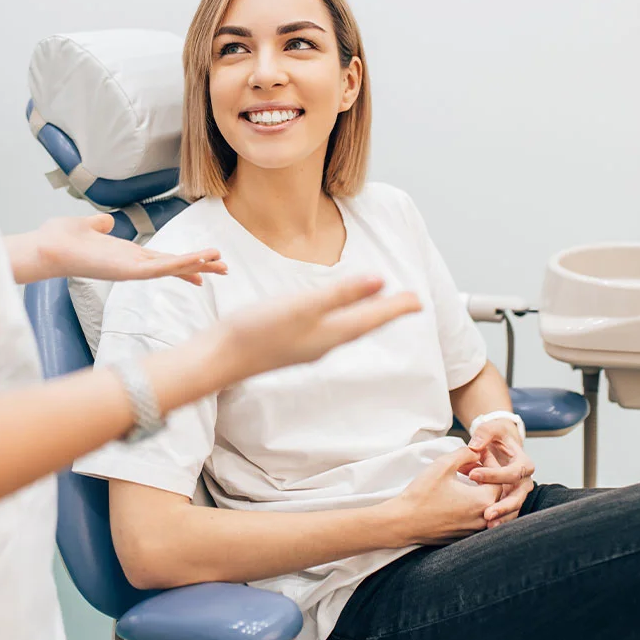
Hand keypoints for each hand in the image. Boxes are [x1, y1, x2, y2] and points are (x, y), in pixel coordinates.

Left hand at [34, 214, 227, 284]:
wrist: (45, 247)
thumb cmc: (60, 239)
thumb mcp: (86, 226)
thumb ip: (99, 225)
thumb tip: (105, 222)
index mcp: (127, 255)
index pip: (163, 260)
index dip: (185, 262)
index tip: (205, 264)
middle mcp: (133, 265)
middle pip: (175, 266)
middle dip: (200, 267)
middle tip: (225, 269)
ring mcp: (132, 270)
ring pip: (172, 268)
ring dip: (197, 265)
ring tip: (221, 263)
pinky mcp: (128, 271)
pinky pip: (160, 269)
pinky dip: (181, 265)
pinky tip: (198, 261)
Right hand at [224, 275, 421, 378]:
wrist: (220, 358)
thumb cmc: (258, 331)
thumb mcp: (304, 306)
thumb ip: (342, 294)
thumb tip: (380, 281)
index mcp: (332, 334)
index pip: (374, 318)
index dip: (397, 307)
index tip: (420, 300)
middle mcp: (325, 344)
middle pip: (365, 325)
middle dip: (387, 313)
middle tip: (409, 303)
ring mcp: (307, 347)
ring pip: (348, 329)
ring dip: (367, 317)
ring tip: (379, 307)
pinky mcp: (291, 344)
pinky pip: (330, 330)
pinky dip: (343, 319)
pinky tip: (335, 316)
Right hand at [384, 447, 501, 545]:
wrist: (404, 522)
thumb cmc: (423, 493)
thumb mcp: (443, 465)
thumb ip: (464, 453)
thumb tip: (476, 451)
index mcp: (482, 501)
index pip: (499, 478)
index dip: (490, 462)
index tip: (478, 453)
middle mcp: (483, 519)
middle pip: (495, 493)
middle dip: (485, 476)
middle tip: (471, 464)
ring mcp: (473, 530)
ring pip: (486, 506)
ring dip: (479, 490)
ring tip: (465, 477)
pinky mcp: (463, 536)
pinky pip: (476, 517)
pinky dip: (472, 504)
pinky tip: (457, 494)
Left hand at [468, 419, 534, 527]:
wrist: (501, 445)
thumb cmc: (496, 436)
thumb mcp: (492, 429)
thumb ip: (484, 434)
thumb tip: (474, 447)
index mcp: (524, 463)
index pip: (512, 472)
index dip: (493, 474)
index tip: (472, 474)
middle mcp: (525, 481)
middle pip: (518, 497)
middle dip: (503, 506)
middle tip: (486, 513)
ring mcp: (518, 493)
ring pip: (514, 509)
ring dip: (502, 518)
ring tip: (488, 524)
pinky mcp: (510, 500)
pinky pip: (508, 513)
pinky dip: (500, 520)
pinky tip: (486, 527)